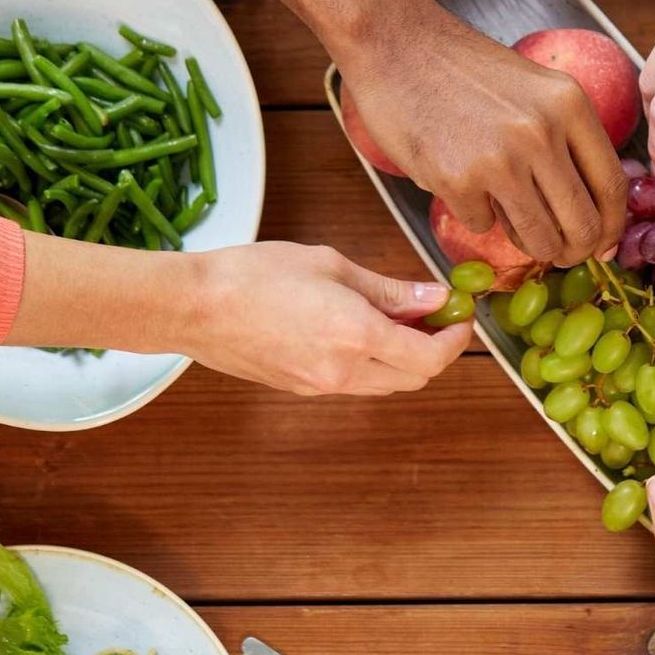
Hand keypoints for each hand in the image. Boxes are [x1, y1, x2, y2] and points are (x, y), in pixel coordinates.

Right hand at [181, 242, 470, 395]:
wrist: (194, 307)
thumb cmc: (255, 275)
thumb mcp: (331, 265)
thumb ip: (389, 289)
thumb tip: (434, 297)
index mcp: (358, 336)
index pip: (431, 356)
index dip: (455, 338)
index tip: (460, 316)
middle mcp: (344, 371)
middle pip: (414, 378)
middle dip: (435, 350)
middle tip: (434, 315)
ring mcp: (321, 386)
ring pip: (386, 385)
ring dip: (404, 360)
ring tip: (397, 320)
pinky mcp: (301, 389)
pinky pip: (355, 384)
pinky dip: (373, 364)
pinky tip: (361, 332)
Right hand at [337, 7, 625, 265]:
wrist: (396, 43)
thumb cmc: (464, 69)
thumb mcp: (536, 89)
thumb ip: (567, 137)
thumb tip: (593, 204)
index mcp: (569, 105)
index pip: (612, 186)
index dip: (612, 227)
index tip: (603, 246)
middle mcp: (542, 133)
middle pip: (583, 223)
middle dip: (574, 250)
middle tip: (560, 253)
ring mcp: (500, 159)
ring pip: (539, 237)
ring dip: (530, 243)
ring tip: (512, 223)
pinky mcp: (457, 180)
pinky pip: (482, 225)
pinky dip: (475, 215)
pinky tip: (461, 183)